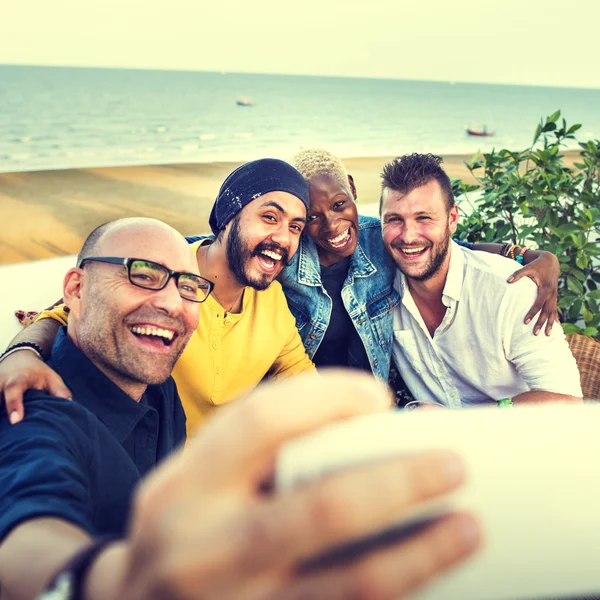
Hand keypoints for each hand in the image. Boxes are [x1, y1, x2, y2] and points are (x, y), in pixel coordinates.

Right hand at [0, 350, 71, 423]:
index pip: (14, 389)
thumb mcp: (51, 377)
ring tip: (5, 432)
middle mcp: (1, 382)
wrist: (18, 359)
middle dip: (0, 411)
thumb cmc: (39, 373)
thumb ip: (59, 390)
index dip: (14, 404)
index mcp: (19, 378)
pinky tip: (4, 429)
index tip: (15, 420)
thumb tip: (69, 404)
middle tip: (9, 426)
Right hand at [120, 371, 479, 599]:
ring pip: (349, 584)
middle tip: (453, 464)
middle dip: (398, 483)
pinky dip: (395, 596)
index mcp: (183, 487)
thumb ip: (257, 449)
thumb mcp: (194, 477)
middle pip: (320, 509)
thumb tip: (360, 419)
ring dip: (420, 554)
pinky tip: (428, 578)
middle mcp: (204, 549)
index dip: (327, 397)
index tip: (378, 396)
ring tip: (467, 526)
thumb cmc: (179, 527)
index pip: (261, 421)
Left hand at [507, 251, 559, 335]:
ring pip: (553, 312)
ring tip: (548, 335)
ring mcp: (554, 295)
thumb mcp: (528, 268)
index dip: (532, 313)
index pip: (538, 304)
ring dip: (550, 324)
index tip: (525, 322)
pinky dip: (554, 318)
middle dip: (541, 323)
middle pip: (547, 312)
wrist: (551, 261)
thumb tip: (508, 280)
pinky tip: (554, 326)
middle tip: (535, 333)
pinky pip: (555, 309)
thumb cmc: (537, 265)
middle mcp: (552, 294)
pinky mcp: (554, 296)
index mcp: (545, 288)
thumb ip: (518, 274)